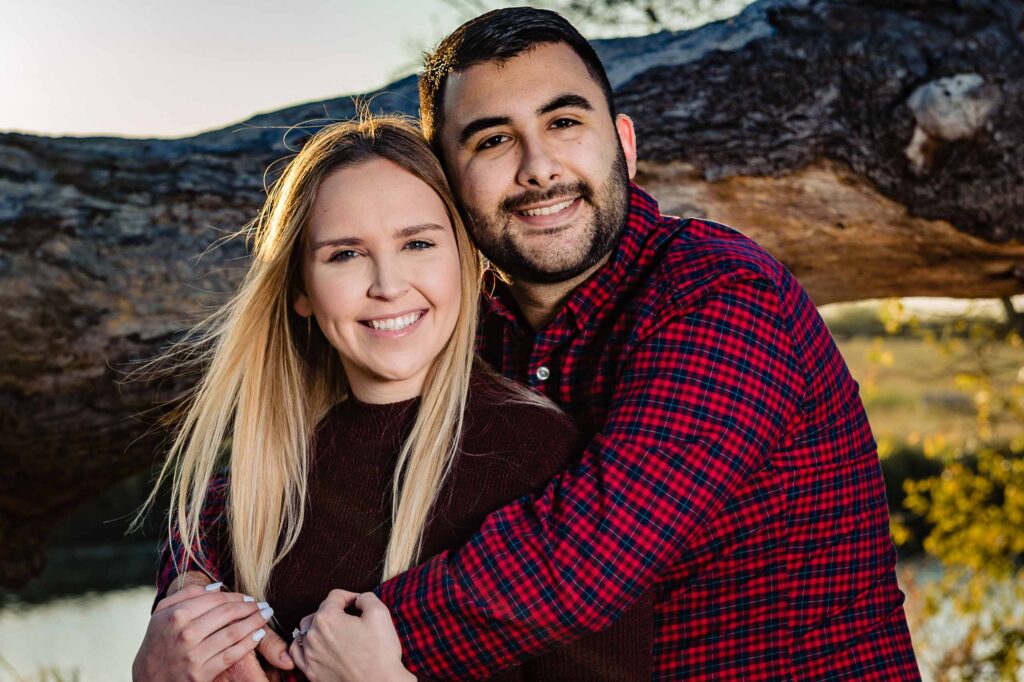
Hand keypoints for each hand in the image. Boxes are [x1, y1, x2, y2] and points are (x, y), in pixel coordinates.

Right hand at [132, 583, 274, 681]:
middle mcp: (185, 634)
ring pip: (233, 633)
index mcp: (175, 616)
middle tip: (263, 605)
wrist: (148, 680)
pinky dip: (249, 643)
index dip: (236, 597)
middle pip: (227, 614)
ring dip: (255, 622)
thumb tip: (218, 587)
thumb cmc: (158, 643)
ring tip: (266, 616)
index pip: (216, 600)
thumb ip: (187, 595)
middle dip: (250, 607)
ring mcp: (193, 656)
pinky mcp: (200, 675)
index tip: (248, 597)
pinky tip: (258, 634)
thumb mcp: (161, 614)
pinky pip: (232, 655)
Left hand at [289, 590, 413, 681]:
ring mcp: (309, 656)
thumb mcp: (380, 614)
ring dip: (318, 626)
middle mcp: (313, 636)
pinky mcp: (311, 672)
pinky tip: (316, 646)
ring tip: (334, 630)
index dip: (350, 596)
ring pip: (305, 631)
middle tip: (351, 617)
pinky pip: (298, 653)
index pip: (335, 596)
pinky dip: (305, 646)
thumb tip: (358, 599)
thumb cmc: (380, 653)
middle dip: (334, 611)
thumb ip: (366, 598)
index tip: (359, 604)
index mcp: (327, 618)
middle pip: (319, 612)